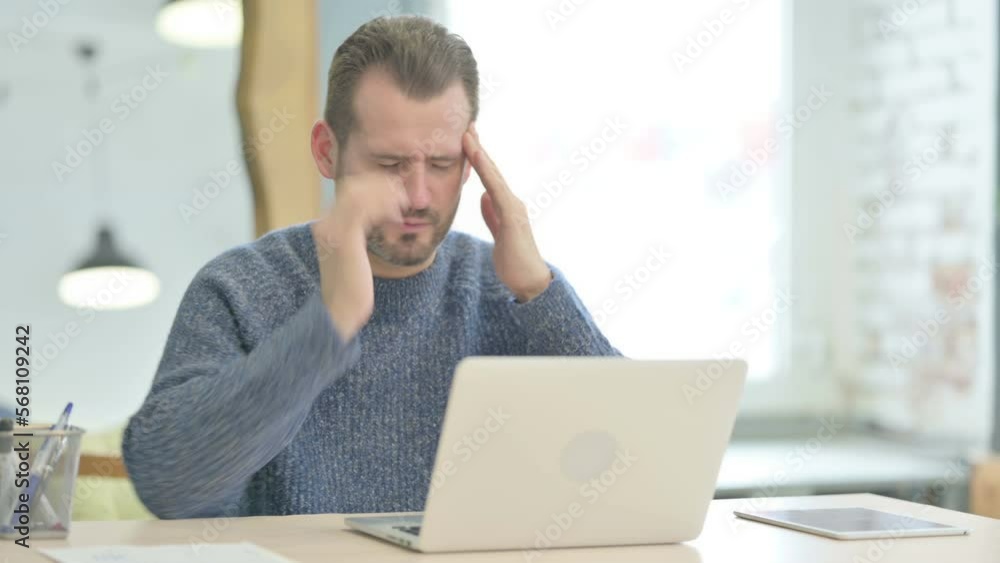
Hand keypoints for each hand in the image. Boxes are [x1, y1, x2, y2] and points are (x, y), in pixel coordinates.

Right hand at [311, 172, 409, 338]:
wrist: (338, 315)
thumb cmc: (352, 291)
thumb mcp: (356, 257)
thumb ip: (360, 236)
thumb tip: (379, 222)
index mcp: (326, 227)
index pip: (350, 193)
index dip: (375, 189)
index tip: (396, 196)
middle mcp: (325, 224)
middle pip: (354, 188)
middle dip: (382, 188)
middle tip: (404, 196)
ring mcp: (332, 230)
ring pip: (360, 194)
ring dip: (385, 195)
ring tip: (404, 204)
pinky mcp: (345, 238)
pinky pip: (365, 208)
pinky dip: (384, 207)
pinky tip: (398, 218)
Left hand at [463, 123, 551, 301]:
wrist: (529, 281)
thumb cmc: (514, 260)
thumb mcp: (498, 232)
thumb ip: (492, 214)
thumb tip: (484, 197)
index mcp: (506, 205)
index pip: (489, 177)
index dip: (477, 157)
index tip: (466, 138)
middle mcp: (511, 201)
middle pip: (492, 170)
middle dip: (478, 147)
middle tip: (466, 125)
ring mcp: (514, 207)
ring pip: (494, 176)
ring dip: (480, 154)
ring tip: (467, 135)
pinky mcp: (512, 217)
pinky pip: (496, 190)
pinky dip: (486, 172)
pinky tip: (477, 159)